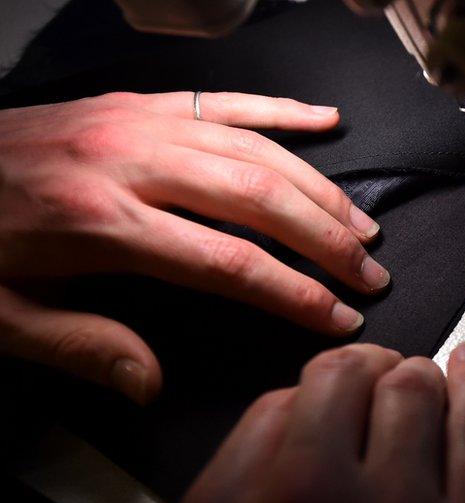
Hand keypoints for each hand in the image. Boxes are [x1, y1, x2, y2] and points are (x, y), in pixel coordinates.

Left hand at [0, 92, 389, 403]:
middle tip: (371, 272)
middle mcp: (132, 162)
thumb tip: (150, 382)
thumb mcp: (3, 314)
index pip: (228, 262)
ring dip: (319, 188)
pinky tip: (326, 121)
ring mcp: (139, 123)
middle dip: (327, 240)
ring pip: (256, 149)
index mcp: (102, 221)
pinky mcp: (138, 103)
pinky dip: (281, 110)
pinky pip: (225, 100)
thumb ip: (81, 347)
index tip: (338, 317)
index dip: (294, 293)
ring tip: (362, 224)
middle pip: (259, 199)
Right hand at [165, 342, 464, 502]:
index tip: (328, 389)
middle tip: (372, 374)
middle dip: (362, 371)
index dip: (310, 389)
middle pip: (348, 381)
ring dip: (417, 375)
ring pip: (415, 390)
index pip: (281, 401)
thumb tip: (285, 415)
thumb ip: (235, 485)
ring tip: (421, 376)